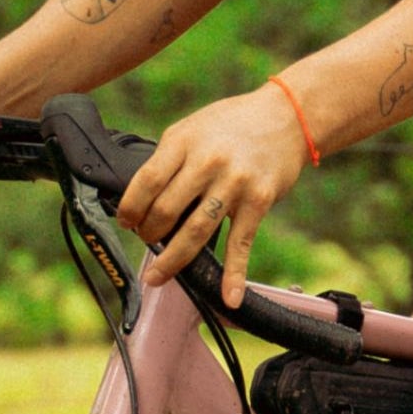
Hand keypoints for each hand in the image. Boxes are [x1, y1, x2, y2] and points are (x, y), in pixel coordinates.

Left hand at [119, 85, 307, 302]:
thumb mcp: (192, 128)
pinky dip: (234, 274)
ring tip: (158, 276)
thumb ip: (170, 158)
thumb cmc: (232, 124)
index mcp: (183, 141)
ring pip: (196, 231)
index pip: (146, 181)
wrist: (286, 116)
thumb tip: (143, 199)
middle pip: (166, 210)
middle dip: (150, 233)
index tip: (126, 222)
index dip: (131, 208)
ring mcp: (234, 183)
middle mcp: (207, 161)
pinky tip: (230, 296)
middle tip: (147, 241)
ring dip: (173, 259)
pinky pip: (241, 243)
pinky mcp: (259, 201)